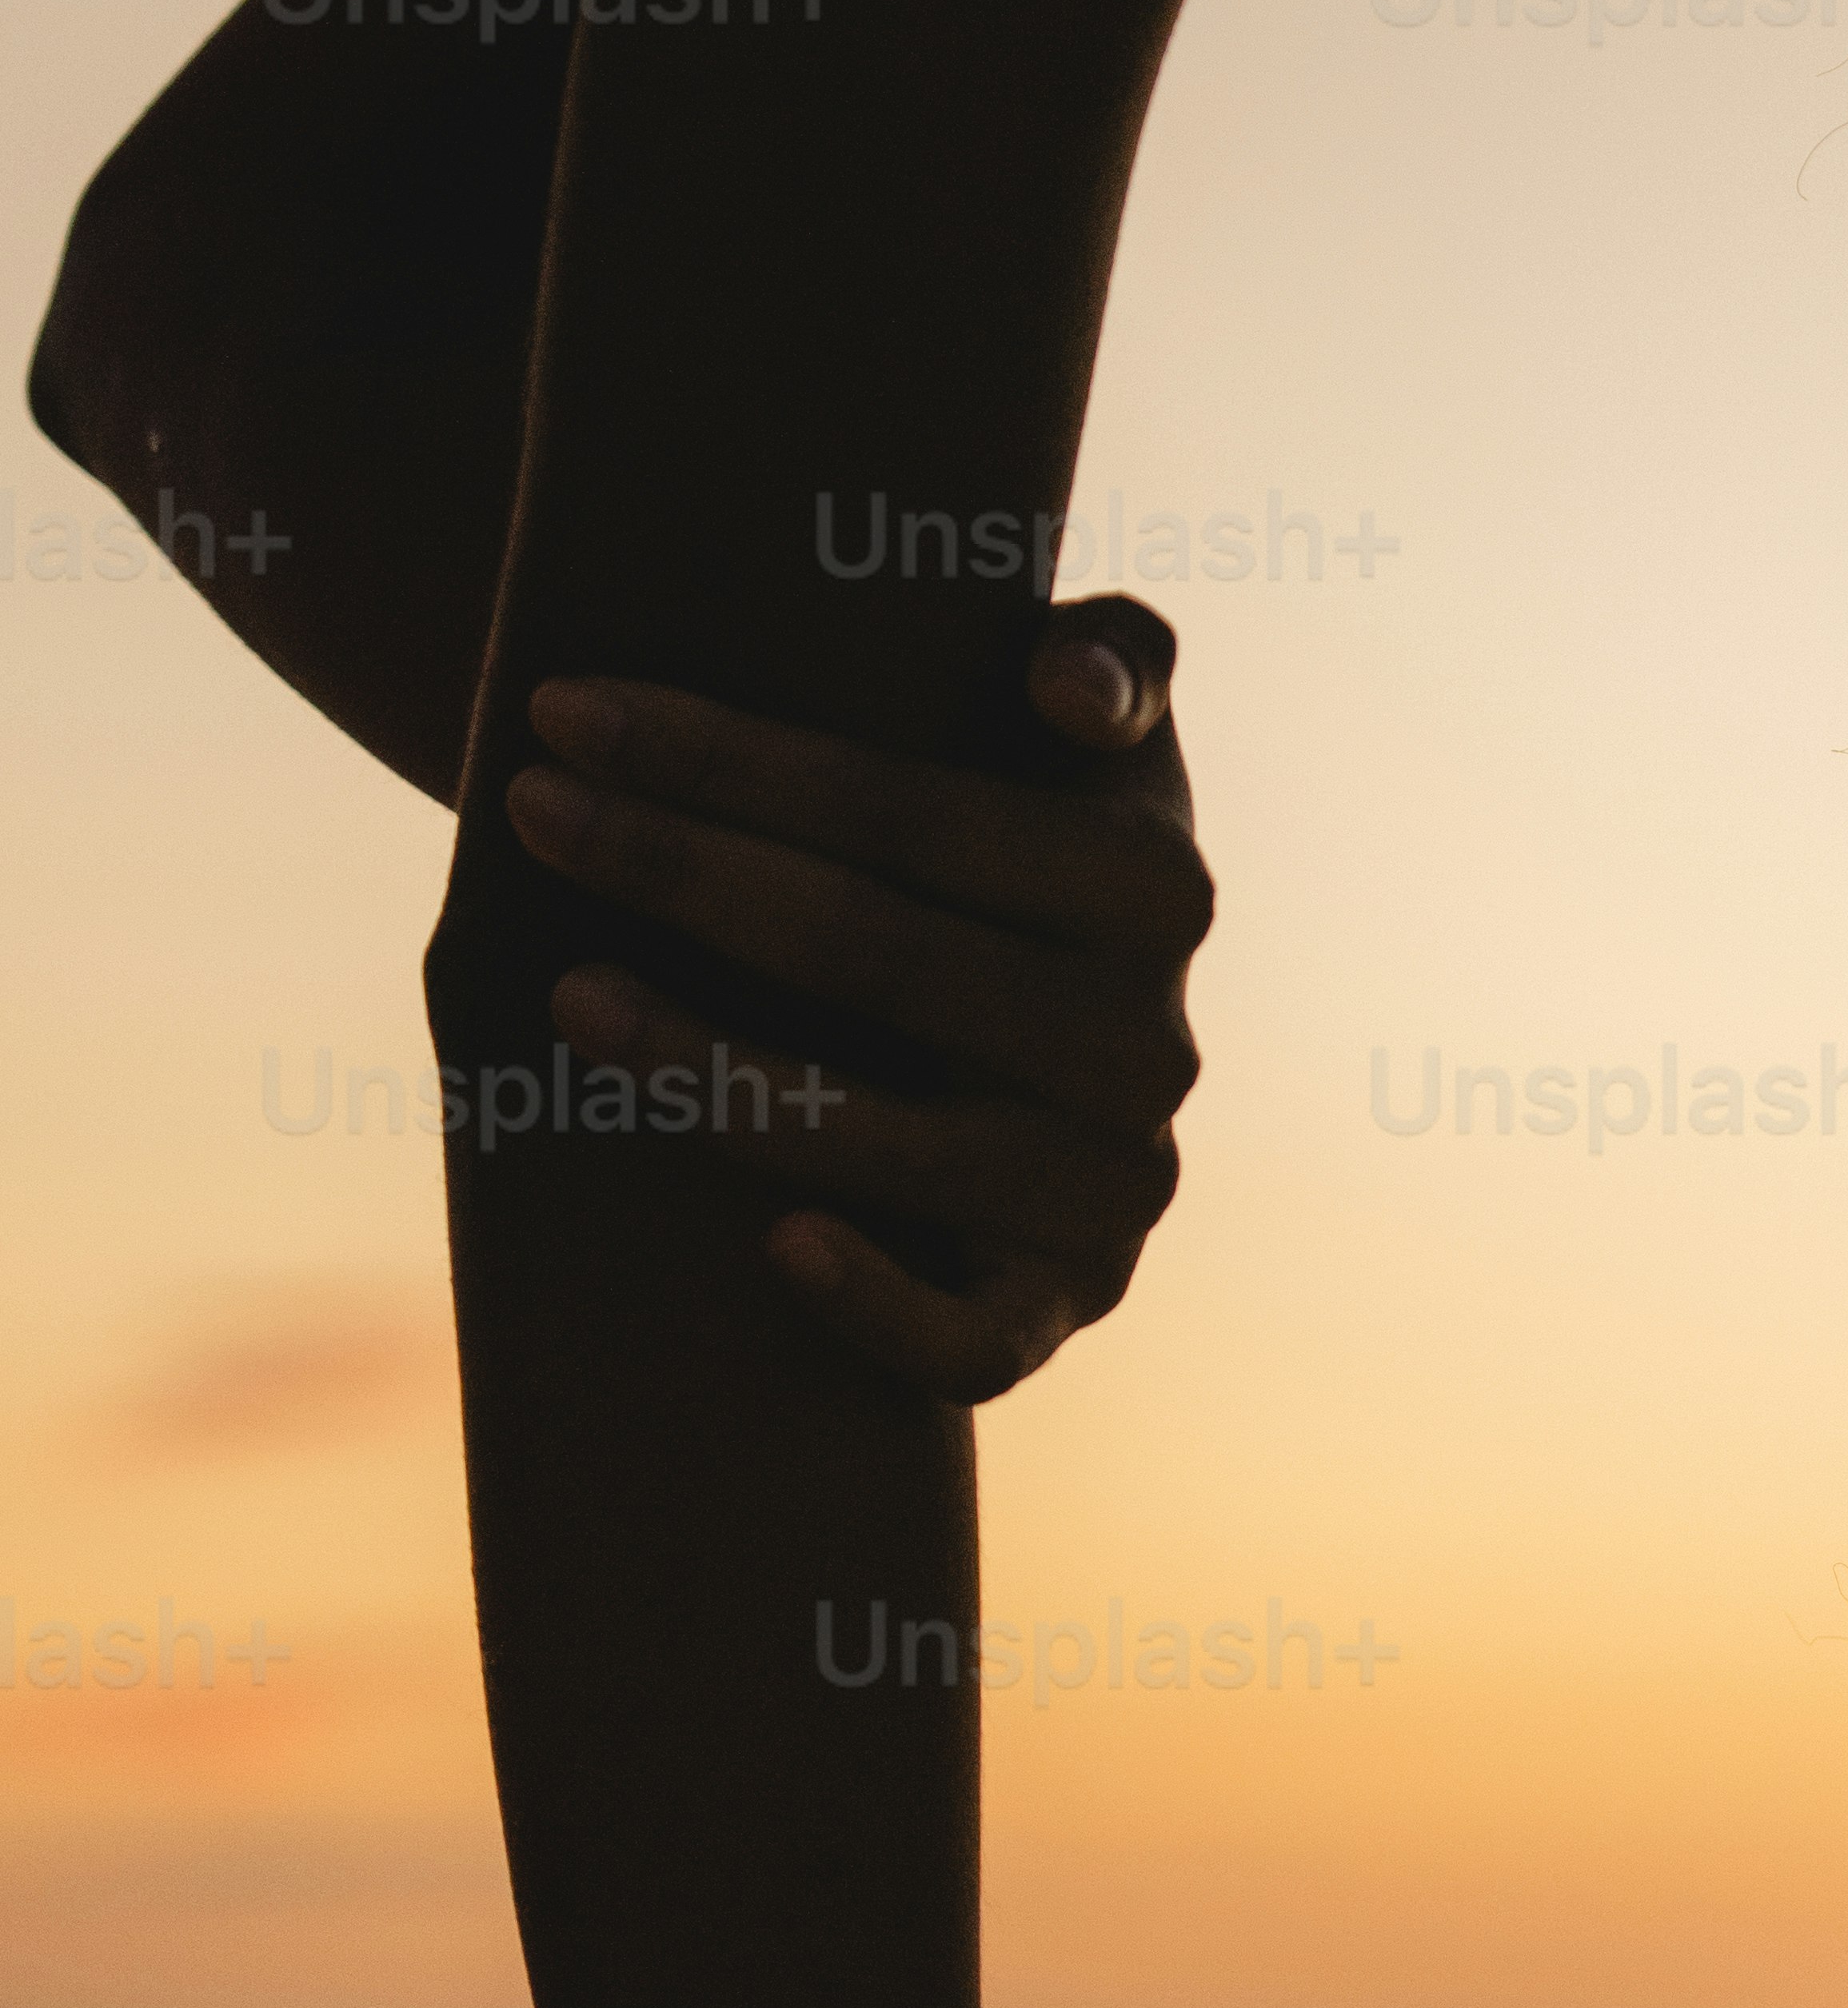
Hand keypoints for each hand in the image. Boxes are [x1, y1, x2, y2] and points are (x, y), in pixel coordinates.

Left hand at [498, 599, 1213, 1401]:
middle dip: (683, 870)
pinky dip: (878, 1307)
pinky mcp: (1061, 1302)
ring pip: (897, 1144)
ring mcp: (1109, 1186)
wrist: (1059, 1034)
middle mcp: (1150, 1044)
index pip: (919, 812)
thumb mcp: (1101, 739)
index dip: (732, 757)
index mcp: (1157, 888)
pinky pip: (976, 1344)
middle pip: (880, 952)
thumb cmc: (1022, 848)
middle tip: (530, 813)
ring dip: (712, 1070)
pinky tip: (771, 1245)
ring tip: (564, 995)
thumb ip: (1116, 663)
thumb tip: (1059, 691)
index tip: (561, 711)